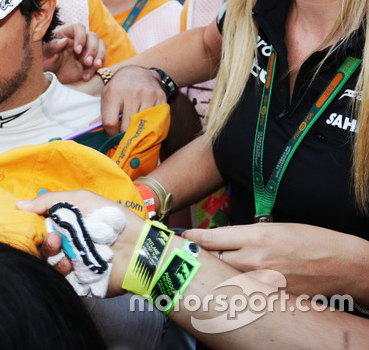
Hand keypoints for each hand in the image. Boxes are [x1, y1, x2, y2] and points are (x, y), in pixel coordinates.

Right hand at [17, 190, 143, 295]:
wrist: (137, 247)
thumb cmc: (111, 218)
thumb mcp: (80, 200)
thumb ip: (49, 201)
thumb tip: (18, 205)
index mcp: (64, 224)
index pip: (38, 227)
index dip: (29, 227)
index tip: (26, 225)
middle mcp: (65, 243)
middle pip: (41, 246)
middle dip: (43, 243)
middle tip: (53, 239)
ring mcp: (72, 262)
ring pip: (48, 263)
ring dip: (52, 257)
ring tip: (65, 254)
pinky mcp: (79, 280)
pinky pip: (61, 279)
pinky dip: (63, 272)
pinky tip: (72, 266)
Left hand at [42, 23, 104, 83]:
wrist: (49, 76)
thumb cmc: (45, 61)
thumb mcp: (45, 54)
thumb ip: (53, 46)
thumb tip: (64, 40)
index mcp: (67, 33)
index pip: (79, 28)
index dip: (81, 37)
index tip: (77, 50)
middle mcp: (79, 39)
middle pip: (93, 36)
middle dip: (92, 49)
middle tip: (87, 61)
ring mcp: (86, 50)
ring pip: (101, 46)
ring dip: (99, 56)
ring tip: (94, 66)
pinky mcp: (90, 62)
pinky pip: (97, 62)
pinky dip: (93, 70)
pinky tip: (85, 77)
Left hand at [100, 65, 165, 134]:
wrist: (139, 73)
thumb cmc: (119, 88)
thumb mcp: (107, 96)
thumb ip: (102, 115)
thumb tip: (93, 130)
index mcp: (114, 93)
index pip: (110, 123)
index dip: (111, 134)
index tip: (113, 138)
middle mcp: (132, 93)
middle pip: (127, 127)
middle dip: (124, 136)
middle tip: (123, 140)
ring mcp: (148, 95)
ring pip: (142, 125)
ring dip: (138, 132)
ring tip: (134, 133)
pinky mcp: (161, 97)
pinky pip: (156, 120)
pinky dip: (150, 126)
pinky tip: (145, 124)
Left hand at [182, 223, 367, 298]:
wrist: (343, 264)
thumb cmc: (312, 240)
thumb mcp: (274, 228)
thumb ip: (246, 234)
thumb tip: (222, 238)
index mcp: (256, 236)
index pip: (212, 237)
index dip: (192, 237)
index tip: (181, 237)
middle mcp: (256, 259)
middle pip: (213, 259)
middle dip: (199, 255)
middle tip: (187, 253)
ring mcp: (262, 281)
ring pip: (226, 276)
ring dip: (215, 271)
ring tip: (207, 267)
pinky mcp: (270, 296)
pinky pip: (244, 291)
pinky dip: (235, 286)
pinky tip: (232, 284)